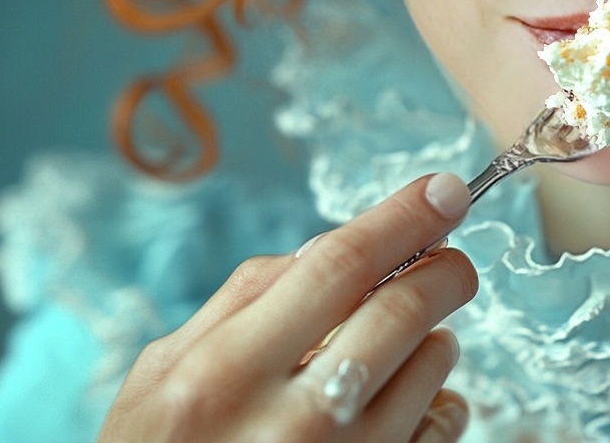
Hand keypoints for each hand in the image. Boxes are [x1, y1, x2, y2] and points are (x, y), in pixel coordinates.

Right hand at [98, 173, 477, 442]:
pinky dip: (439, 398)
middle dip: (443, 268)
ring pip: (431, 365)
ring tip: (405, 337)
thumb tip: (328, 246)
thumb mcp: (162, 374)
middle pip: (403, 310)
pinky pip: (441, 427)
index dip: (404, 217)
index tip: (446, 190)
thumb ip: (242, 300)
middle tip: (447, 257)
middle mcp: (291, 421)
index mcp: (225, 372)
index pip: (340, 266)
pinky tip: (406, 397)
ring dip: (435, 334)